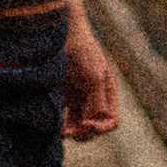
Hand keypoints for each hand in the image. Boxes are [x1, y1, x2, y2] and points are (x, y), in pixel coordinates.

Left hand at [61, 0, 119, 143]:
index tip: (86, 123)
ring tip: (61, 132)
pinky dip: (63, 123)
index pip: (111, 120)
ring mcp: (80, 96)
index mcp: (107, 92)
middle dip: (85, 133)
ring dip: (73, 131)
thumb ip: (97, 99)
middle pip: (95, 126)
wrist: (61, 33)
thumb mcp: (93, 75)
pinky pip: (67, 116)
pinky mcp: (65, 94)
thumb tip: (96, 120)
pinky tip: (55, 125)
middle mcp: (96, 96)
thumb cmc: (82, 50)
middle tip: (70, 132)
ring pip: (80, 124)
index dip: (101, 127)